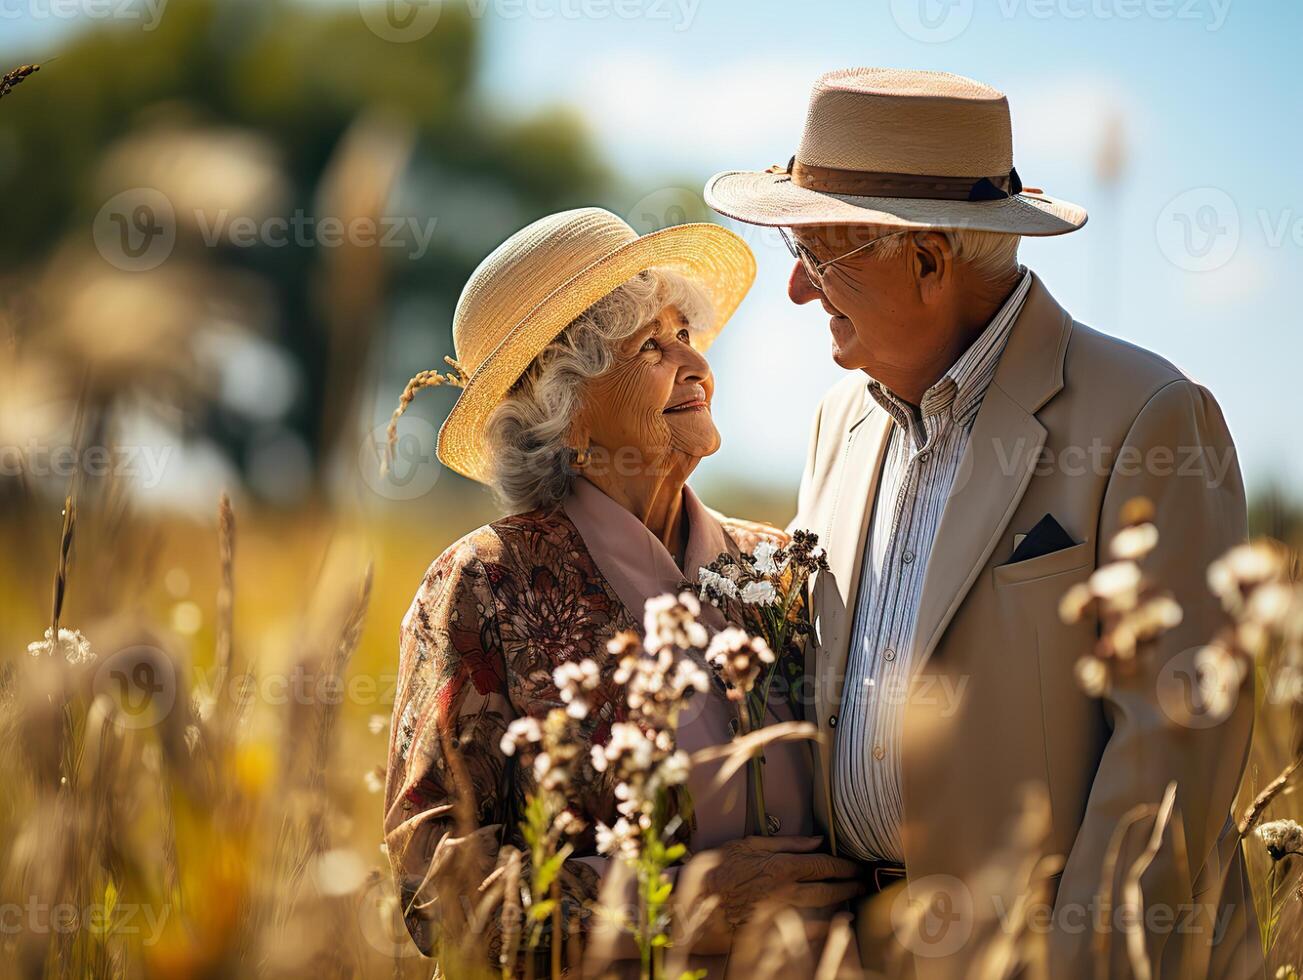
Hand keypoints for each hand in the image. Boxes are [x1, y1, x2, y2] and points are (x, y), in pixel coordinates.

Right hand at [675, 835, 862, 954]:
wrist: (695, 903)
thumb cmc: (718, 869)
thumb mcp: (749, 844)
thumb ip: (785, 842)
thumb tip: (816, 839)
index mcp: (782, 865)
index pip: (823, 865)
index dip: (844, 865)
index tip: (856, 865)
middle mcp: (786, 890)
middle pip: (828, 889)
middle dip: (848, 885)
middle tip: (862, 882)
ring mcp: (781, 913)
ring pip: (821, 909)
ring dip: (840, 904)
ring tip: (852, 899)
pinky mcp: (774, 931)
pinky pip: (806, 931)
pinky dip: (824, 927)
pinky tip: (835, 924)